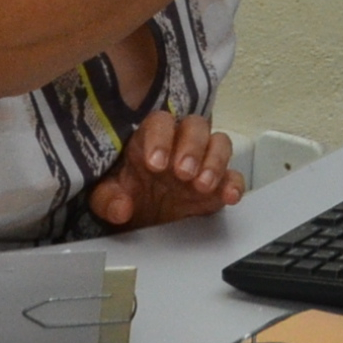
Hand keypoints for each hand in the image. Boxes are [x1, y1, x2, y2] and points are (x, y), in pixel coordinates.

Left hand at [86, 107, 239, 229]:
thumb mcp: (108, 197)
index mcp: (151, 139)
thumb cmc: (127, 195)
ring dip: (215, 162)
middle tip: (183, 173)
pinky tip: (229, 195)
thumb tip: (120, 207)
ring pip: (220, 142)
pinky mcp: (218, 183)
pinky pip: (233, 175)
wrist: (143, 219)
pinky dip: (234, 183)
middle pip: (195, 126)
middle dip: (192, 148)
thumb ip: (108, 199)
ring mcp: (202, 161)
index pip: (160, 123)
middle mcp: (180, 144)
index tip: (155, 164)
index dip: (160, 138)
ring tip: (202, 185)